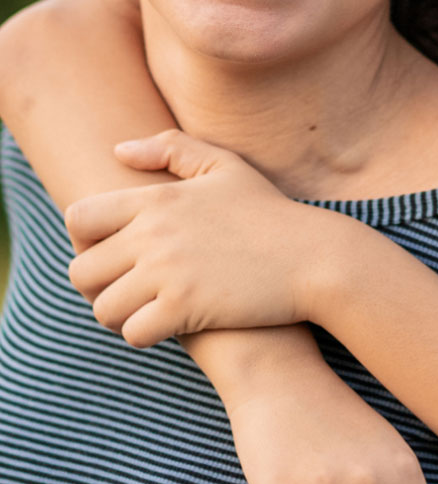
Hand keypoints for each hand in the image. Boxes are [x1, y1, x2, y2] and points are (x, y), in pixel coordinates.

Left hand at [66, 130, 314, 344]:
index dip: (83, 242)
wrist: (313, 257)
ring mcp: (168, 272)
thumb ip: (170, 148)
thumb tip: (118, 150)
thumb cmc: (270, 212)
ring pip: (103, 308)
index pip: (78, 219)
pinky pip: (134, 333)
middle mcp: (153, 234)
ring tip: (144, 310)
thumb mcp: (224, 165)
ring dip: (119, 315)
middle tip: (125, 290)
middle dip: (96, 287)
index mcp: (156, 198)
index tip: (110, 253)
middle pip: (81, 271)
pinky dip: (144, 335)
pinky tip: (167, 326)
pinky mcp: (185, 308)